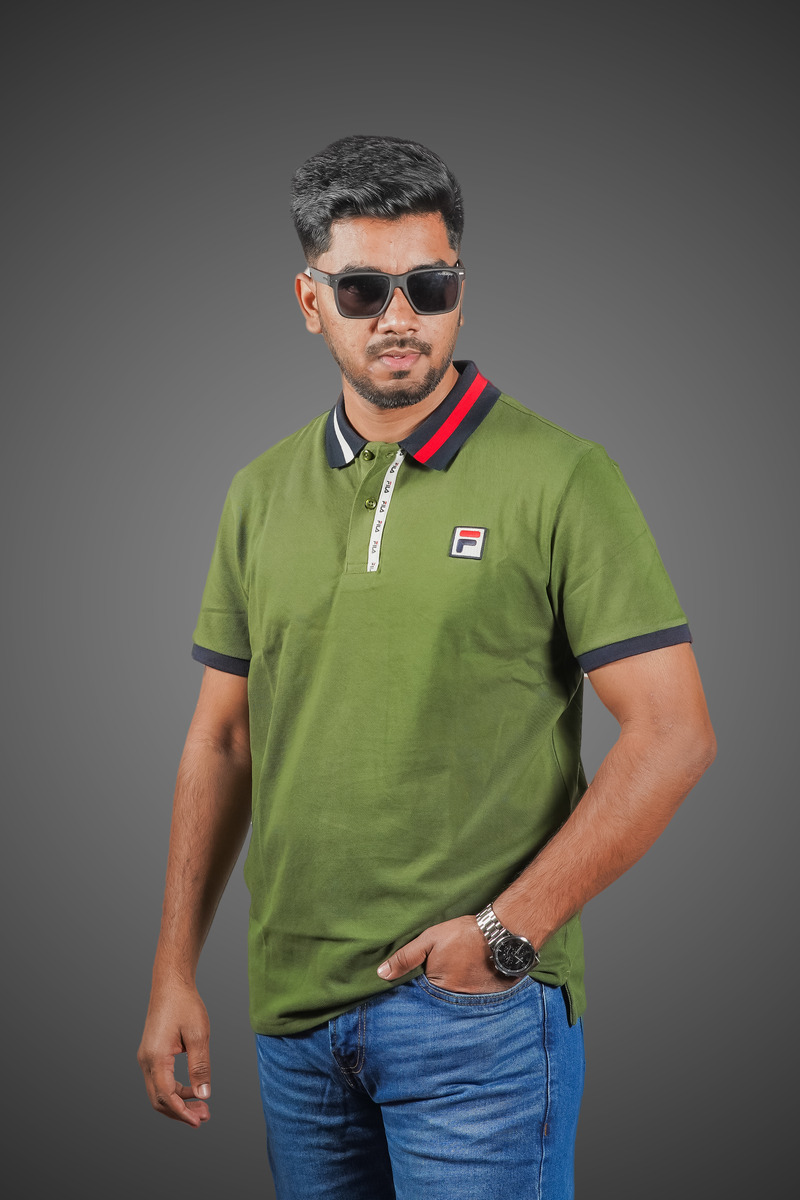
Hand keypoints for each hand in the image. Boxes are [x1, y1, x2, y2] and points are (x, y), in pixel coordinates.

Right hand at [137, 980, 211, 1127]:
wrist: (170, 984)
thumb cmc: (185, 1004)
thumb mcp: (198, 1035)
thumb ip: (200, 1067)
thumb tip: (204, 1095)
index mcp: (155, 1058)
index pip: (166, 1096)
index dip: (182, 1112)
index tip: (199, 1121)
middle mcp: (146, 1061)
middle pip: (159, 1099)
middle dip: (180, 1111)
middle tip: (204, 1116)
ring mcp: (146, 1058)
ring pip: (158, 1091)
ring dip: (178, 1102)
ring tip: (201, 1105)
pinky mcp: (151, 1054)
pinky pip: (159, 1080)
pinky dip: (174, 1090)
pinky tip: (191, 1090)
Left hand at [377, 915, 517, 993]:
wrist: (499, 934)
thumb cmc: (462, 935)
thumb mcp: (429, 940)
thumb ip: (405, 957)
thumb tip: (381, 974)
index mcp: (436, 987)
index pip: (417, 999)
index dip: (412, 994)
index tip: (410, 989)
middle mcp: (453, 1001)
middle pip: (434, 1005)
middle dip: (429, 1002)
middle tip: (430, 990)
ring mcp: (470, 1004)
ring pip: (451, 1007)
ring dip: (447, 1003)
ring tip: (447, 990)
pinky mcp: (485, 1002)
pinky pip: (469, 1006)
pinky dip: (465, 1002)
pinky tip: (465, 988)